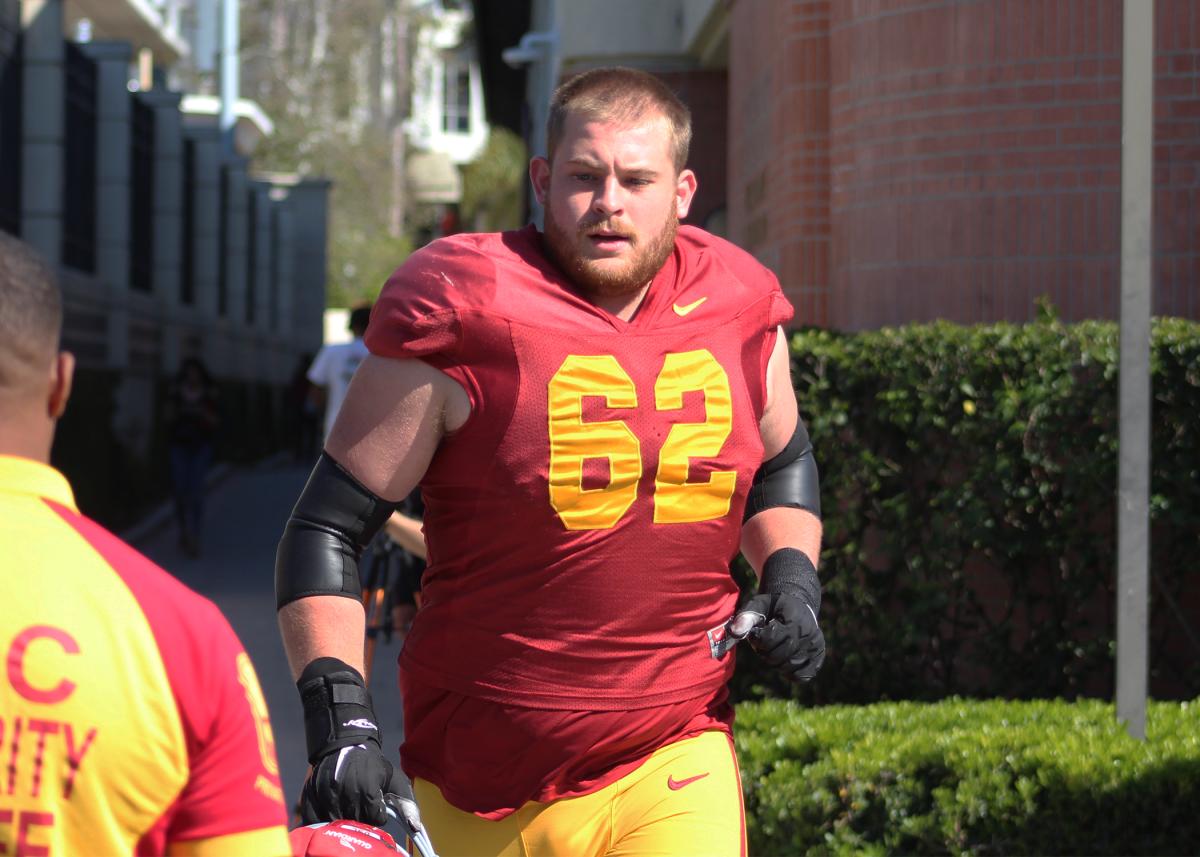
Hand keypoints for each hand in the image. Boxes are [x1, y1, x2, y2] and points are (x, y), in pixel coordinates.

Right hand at [296, 658, 424, 831]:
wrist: (346, 743)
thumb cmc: (373, 763)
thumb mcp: (394, 777)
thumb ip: (407, 802)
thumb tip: (416, 827)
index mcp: (368, 790)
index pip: (375, 819)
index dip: (378, 814)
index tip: (377, 805)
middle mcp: (346, 794)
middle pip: (356, 822)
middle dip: (362, 817)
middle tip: (364, 805)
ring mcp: (326, 795)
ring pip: (336, 822)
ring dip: (343, 818)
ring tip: (350, 805)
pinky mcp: (311, 794)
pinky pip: (314, 819)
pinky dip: (322, 819)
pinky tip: (332, 809)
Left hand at [734, 591, 824, 682]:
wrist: (798, 606)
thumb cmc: (774, 607)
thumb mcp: (758, 604)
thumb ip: (745, 616)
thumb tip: (735, 632)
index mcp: (793, 619)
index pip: (770, 639)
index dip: (758, 640)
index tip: (757, 634)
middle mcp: (808, 634)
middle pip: (779, 656)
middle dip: (765, 653)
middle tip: (764, 644)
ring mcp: (815, 646)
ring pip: (789, 667)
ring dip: (776, 663)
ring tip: (775, 649)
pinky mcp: (818, 656)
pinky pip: (802, 675)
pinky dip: (790, 672)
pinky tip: (785, 659)